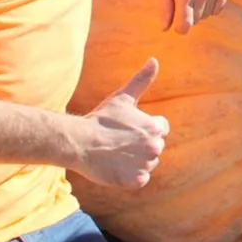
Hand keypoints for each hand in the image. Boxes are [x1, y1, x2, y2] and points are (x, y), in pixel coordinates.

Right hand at [73, 59, 169, 188]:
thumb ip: (142, 80)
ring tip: (116, 153)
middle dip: (141, 145)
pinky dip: (129, 176)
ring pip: (147, 164)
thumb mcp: (123, 97)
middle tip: (119, 141)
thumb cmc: (101, 118)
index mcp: (155, 127)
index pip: (161, 129)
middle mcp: (155, 146)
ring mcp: (145, 165)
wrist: (80, 142)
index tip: (129, 128)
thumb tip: (154, 60)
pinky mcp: (135, 181)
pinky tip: (116, 166)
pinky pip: (140, 179)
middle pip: (155, 147)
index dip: (145, 128)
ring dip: (136, 161)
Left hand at [163, 0, 228, 33]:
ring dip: (200, 10)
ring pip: (206, 16)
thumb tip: (165, 29)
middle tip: (185, 1)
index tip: (177, 23)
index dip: (180, 28)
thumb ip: (165, 9)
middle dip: (189, 15)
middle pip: (195, 21)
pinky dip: (210, 7)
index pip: (185, 25)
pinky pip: (217, 10)